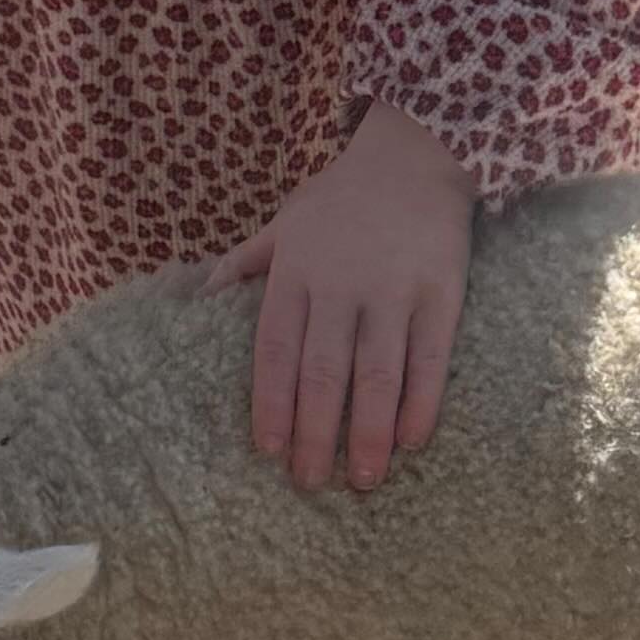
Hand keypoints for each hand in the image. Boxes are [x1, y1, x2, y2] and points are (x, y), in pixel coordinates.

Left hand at [199, 105, 475, 493]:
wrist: (416, 156)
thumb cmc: (343, 197)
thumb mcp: (285, 221)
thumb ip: (246, 262)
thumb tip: (198, 297)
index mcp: (296, 272)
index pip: (275, 351)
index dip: (271, 404)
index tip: (267, 450)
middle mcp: (340, 286)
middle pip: (322, 373)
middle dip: (314, 435)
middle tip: (310, 483)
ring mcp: (393, 291)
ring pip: (376, 375)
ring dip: (367, 433)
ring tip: (362, 480)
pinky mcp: (441, 295)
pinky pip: (429, 360)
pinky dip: (420, 404)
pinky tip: (410, 440)